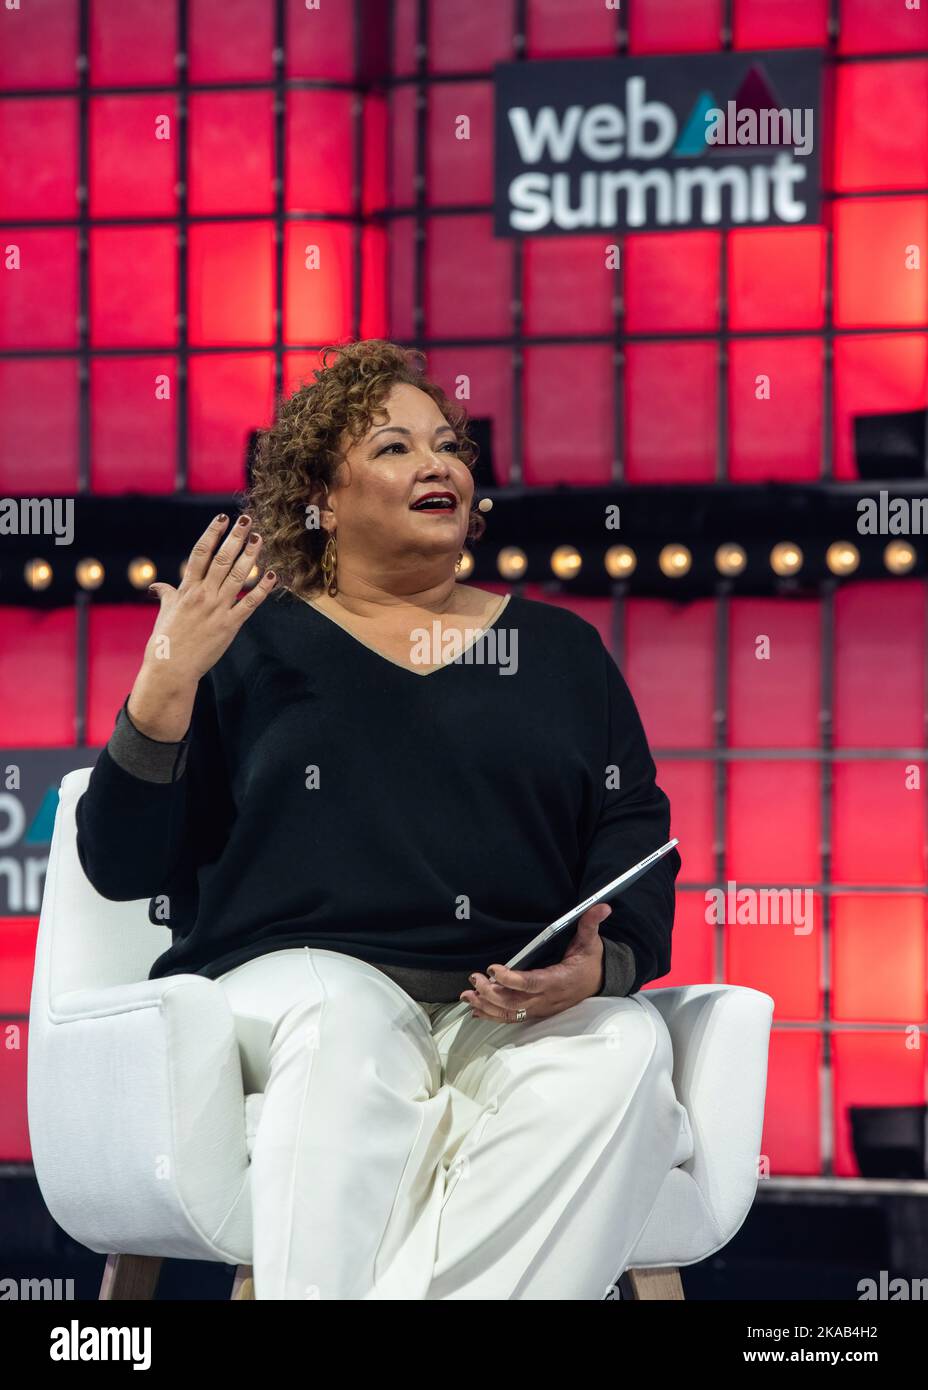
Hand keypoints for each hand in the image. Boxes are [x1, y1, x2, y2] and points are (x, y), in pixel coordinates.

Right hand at [127, 514, 276, 739]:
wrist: (171, 668)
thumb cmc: (165, 641)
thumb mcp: (164, 613)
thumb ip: (166, 595)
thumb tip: (157, 585)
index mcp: (186, 589)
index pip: (200, 553)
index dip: (212, 533)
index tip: (222, 517)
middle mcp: (203, 595)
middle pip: (222, 559)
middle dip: (235, 537)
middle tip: (247, 520)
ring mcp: (217, 609)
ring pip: (238, 576)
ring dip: (250, 556)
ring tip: (259, 539)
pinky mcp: (230, 625)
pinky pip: (250, 603)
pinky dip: (262, 589)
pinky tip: (272, 575)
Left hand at [460, 903, 612, 1023]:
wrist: (598, 983)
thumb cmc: (590, 962)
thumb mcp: (591, 942)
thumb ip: (590, 924)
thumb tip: (602, 906)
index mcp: (558, 981)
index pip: (531, 983)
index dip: (511, 979)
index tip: (493, 968)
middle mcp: (547, 999)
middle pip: (515, 1002)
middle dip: (491, 993)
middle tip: (474, 979)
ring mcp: (540, 1008)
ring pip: (510, 1013)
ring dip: (487, 1006)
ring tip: (467, 996)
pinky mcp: (536, 1012)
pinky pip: (512, 1018)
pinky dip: (493, 1015)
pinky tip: (476, 1011)